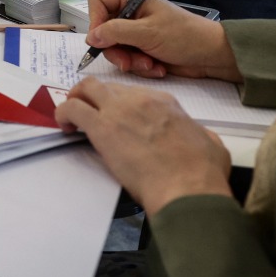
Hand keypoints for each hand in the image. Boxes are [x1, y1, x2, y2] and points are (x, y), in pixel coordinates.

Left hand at [55, 78, 232, 215]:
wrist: (187, 189)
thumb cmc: (202, 173)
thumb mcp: (212, 144)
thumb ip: (201, 135)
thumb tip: (200, 137)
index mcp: (165, 103)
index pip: (134, 94)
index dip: (122, 105)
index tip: (117, 118)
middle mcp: (140, 100)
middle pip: (108, 87)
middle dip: (95, 97)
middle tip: (88, 111)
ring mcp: (119, 111)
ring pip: (86, 88)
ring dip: (75, 98)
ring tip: (71, 115)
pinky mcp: (102, 128)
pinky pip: (72, 109)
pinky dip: (63, 114)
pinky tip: (64, 126)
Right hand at [86, 0, 240, 82]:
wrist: (211, 56)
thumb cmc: (182, 36)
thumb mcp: (147, 32)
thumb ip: (116, 32)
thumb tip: (90, 38)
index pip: (98, 2)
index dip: (95, 20)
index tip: (101, 39)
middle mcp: (131, 15)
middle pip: (104, 31)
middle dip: (117, 50)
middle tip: (128, 62)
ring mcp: (137, 34)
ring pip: (116, 49)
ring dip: (131, 61)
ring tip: (150, 65)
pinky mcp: (143, 50)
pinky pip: (129, 60)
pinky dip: (141, 67)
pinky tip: (157, 68)